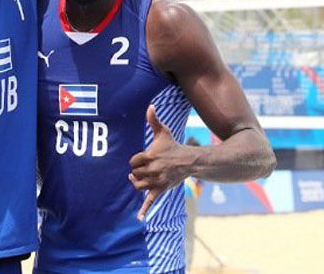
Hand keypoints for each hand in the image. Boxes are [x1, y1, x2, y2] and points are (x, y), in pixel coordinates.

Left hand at [129, 105, 193, 220]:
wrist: (190, 161)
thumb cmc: (173, 146)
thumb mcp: (163, 132)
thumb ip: (153, 120)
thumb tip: (150, 105)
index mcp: (150, 156)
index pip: (132, 162)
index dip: (135, 160)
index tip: (144, 158)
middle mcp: (153, 170)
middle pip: (134, 174)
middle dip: (137, 171)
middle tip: (145, 167)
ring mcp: (157, 181)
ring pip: (138, 186)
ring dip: (138, 183)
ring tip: (141, 178)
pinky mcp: (161, 190)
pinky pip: (151, 201)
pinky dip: (144, 210)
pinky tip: (139, 218)